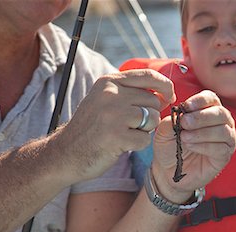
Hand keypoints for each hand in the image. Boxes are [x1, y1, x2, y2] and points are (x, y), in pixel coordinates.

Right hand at [56, 69, 174, 182]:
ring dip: (144, 130)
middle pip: (153, 100)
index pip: (148, 75)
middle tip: (131, 126)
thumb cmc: (92, 128)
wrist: (65, 153)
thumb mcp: (105, 100)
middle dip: (150, 115)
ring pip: (152, 118)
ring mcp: (113, 115)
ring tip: (125, 134)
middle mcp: (111, 94)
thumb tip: (165, 93)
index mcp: (109, 82)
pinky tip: (120, 145)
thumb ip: (130, 92)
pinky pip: (145, 139)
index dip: (165, 85)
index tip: (169, 96)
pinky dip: (137, 145)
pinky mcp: (116, 136)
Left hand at [152, 90, 235, 202]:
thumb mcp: (164, 130)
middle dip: (201, 117)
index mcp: (208, 109)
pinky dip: (205, 146)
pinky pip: (221, 148)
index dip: (200, 100)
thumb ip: (172, 119)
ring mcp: (226, 139)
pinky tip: (191, 146)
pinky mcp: (225, 155)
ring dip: (202, 133)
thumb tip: (181, 114)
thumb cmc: (169, 145)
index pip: (211, 98)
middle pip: (220, 113)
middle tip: (185, 123)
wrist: (168, 170)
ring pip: (223, 131)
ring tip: (184, 138)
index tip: (186, 107)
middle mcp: (221, 122)